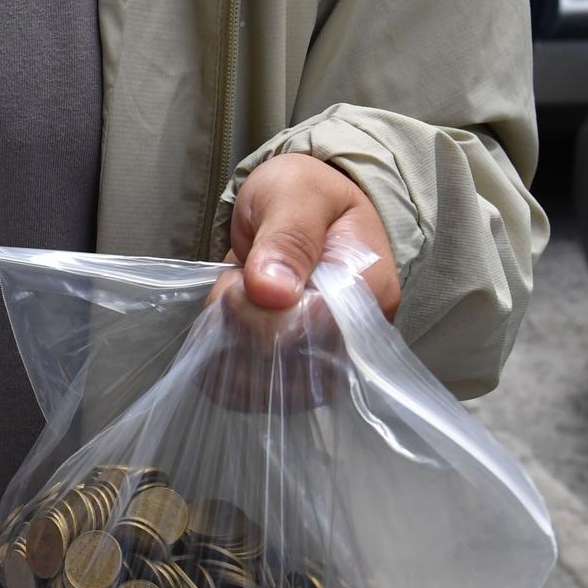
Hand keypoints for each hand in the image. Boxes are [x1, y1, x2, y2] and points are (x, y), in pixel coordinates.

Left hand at [197, 154, 397, 411]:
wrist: (298, 208)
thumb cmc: (304, 194)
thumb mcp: (295, 193)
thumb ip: (287, 236)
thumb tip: (273, 291)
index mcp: (369, 290)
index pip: (317, 331)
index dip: (264, 317)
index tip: (240, 282)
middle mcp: (355, 337)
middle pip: (291, 369)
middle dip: (242, 327)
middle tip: (234, 282)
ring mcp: (326, 361)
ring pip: (268, 389)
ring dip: (228, 347)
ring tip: (230, 299)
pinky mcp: (297, 374)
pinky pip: (253, 394)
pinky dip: (220, 366)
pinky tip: (217, 329)